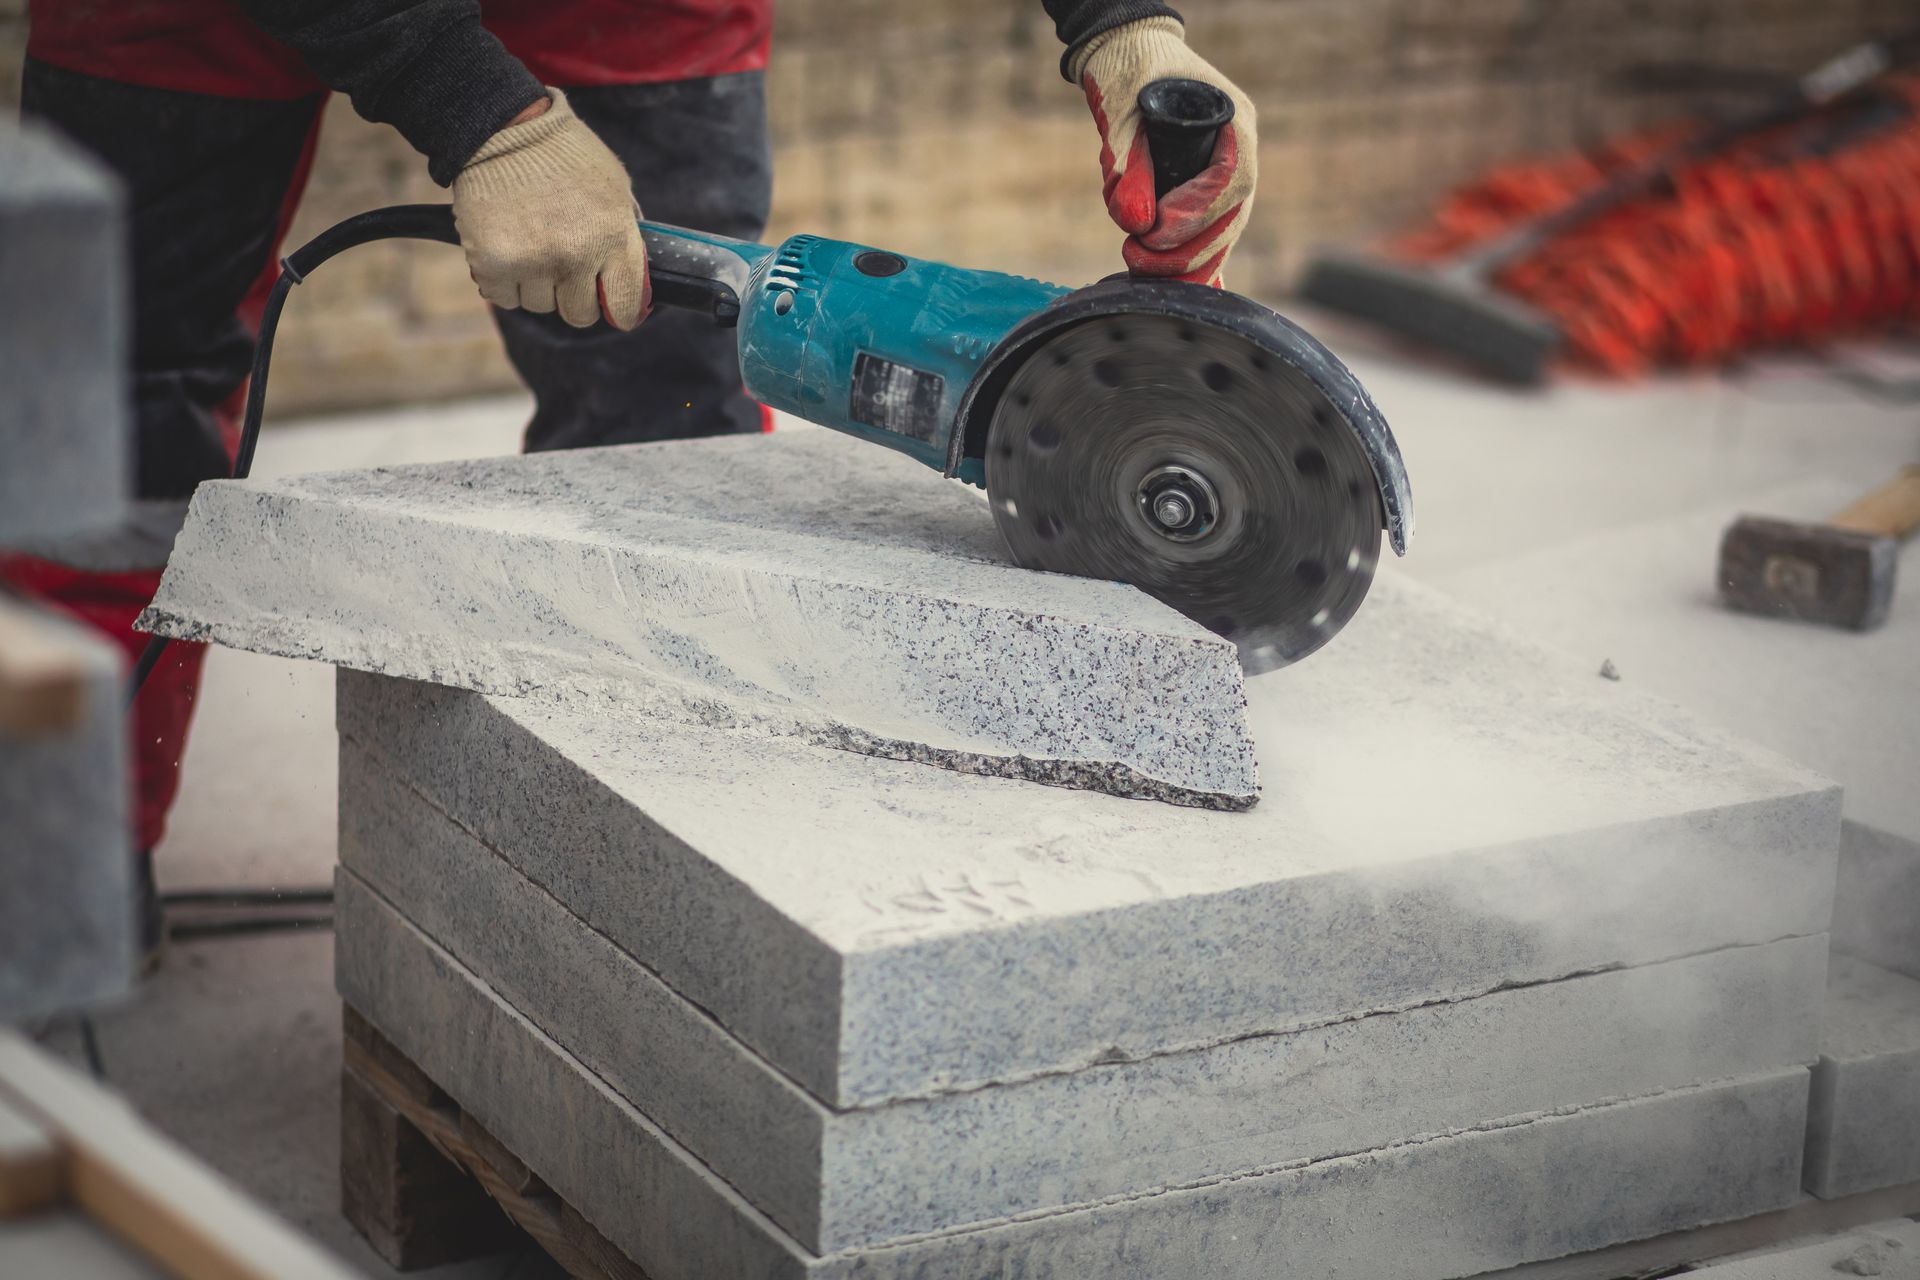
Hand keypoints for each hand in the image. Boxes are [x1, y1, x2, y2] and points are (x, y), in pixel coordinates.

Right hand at [452, 89, 650, 328]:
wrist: (504, 126)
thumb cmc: (564, 154)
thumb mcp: (615, 186)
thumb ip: (626, 232)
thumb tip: (634, 276)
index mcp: (613, 238)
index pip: (626, 306)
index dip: (620, 310)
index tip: (611, 305)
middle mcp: (575, 256)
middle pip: (580, 315)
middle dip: (574, 297)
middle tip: (564, 267)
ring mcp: (533, 262)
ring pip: (540, 306)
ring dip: (537, 284)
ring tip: (531, 243)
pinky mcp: (493, 264)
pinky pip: (505, 298)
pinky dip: (504, 281)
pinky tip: (508, 249)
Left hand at [1075, 18, 1256, 286]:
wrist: (1129, 53)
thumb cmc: (1127, 70)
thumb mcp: (1120, 110)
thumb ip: (1127, 164)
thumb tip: (1135, 222)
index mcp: (1233, 121)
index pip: (1232, 182)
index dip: (1197, 214)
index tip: (1153, 231)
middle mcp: (1239, 150)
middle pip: (1232, 218)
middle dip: (1186, 251)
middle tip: (1138, 259)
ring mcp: (1227, 171)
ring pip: (1222, 234)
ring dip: (1184, 262)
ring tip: (1138, 265)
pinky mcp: (1207, 190)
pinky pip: (1208, 233)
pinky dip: (1191, 261)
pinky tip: (1172, 286)